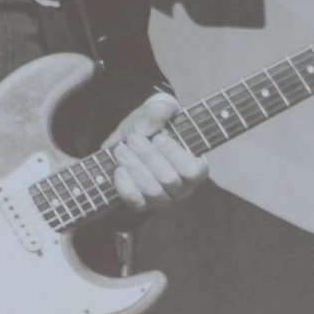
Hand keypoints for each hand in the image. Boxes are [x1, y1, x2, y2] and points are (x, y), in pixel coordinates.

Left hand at [104, 92, 207, 213]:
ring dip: (135, 167)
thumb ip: (160, 109)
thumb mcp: (154, 110)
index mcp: (195, 166)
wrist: (128, 141)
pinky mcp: (142, 205)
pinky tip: (119, 169)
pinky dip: (126, 186)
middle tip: (134, 138)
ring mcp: (162, 199)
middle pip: (169, 179)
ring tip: (121, 149)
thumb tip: (159, 112)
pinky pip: (136, 203)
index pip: (194, 171)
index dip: (175, 154)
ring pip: (153, 191)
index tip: (159, 137)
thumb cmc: (150, 124)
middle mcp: (182, 187)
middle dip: (148, 156)